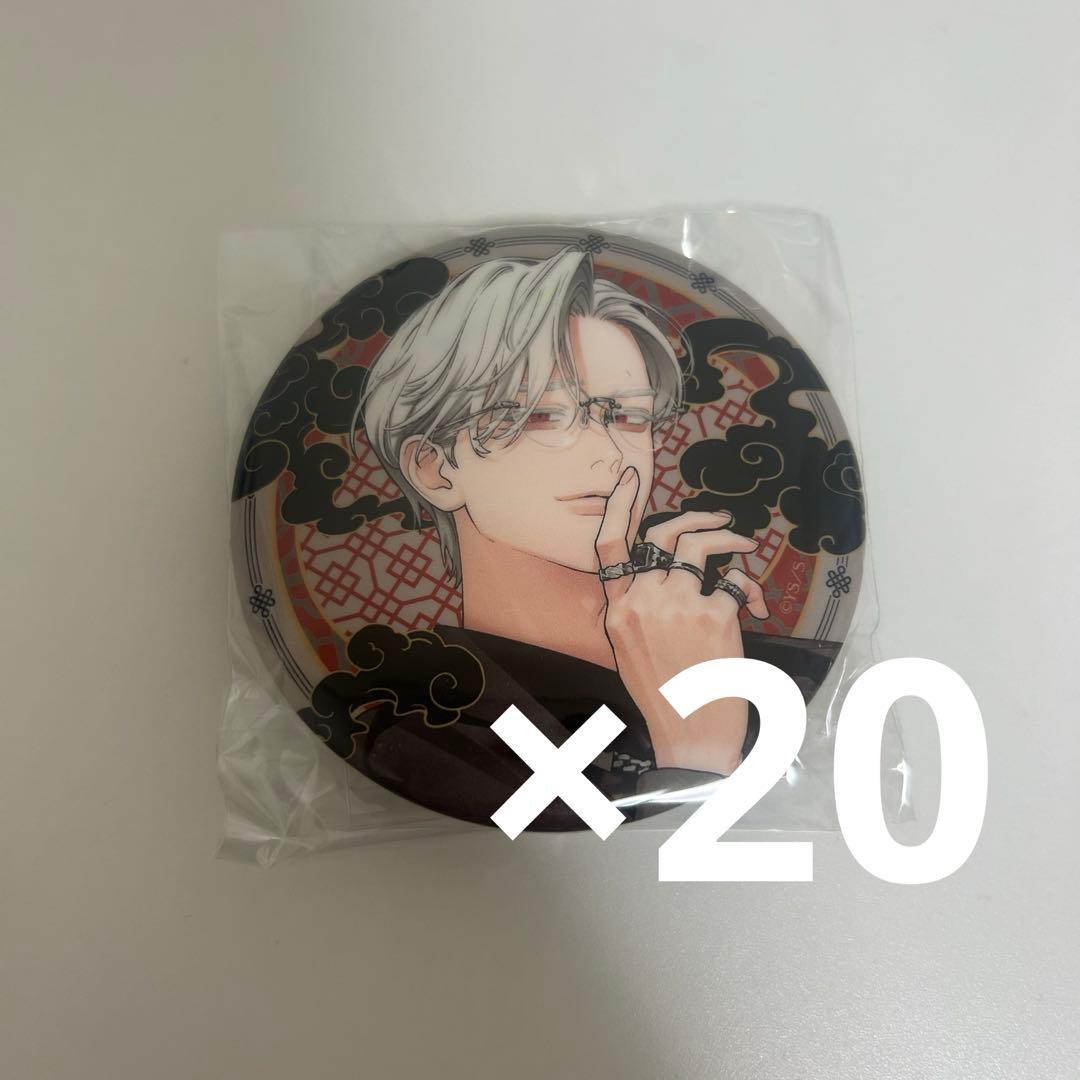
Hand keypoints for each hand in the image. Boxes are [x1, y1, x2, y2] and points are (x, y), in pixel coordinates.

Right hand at [595, 466, 768, 775]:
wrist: (692, 738)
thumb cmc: (665, 698)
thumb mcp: (632, 653)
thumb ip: (638, 612)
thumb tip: (662, 578)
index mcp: (619, 612)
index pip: (609, 547)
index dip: (620, 505)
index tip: (631, 477)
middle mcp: (643, 602)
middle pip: (663, 535)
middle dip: (694, 518)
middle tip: (718, 521)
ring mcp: (678, 606)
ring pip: (700, 546)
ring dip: (727, 538)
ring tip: (744, 545)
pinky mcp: (715, 616)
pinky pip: (735, 583)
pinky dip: (750, 590)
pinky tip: (757, 606)